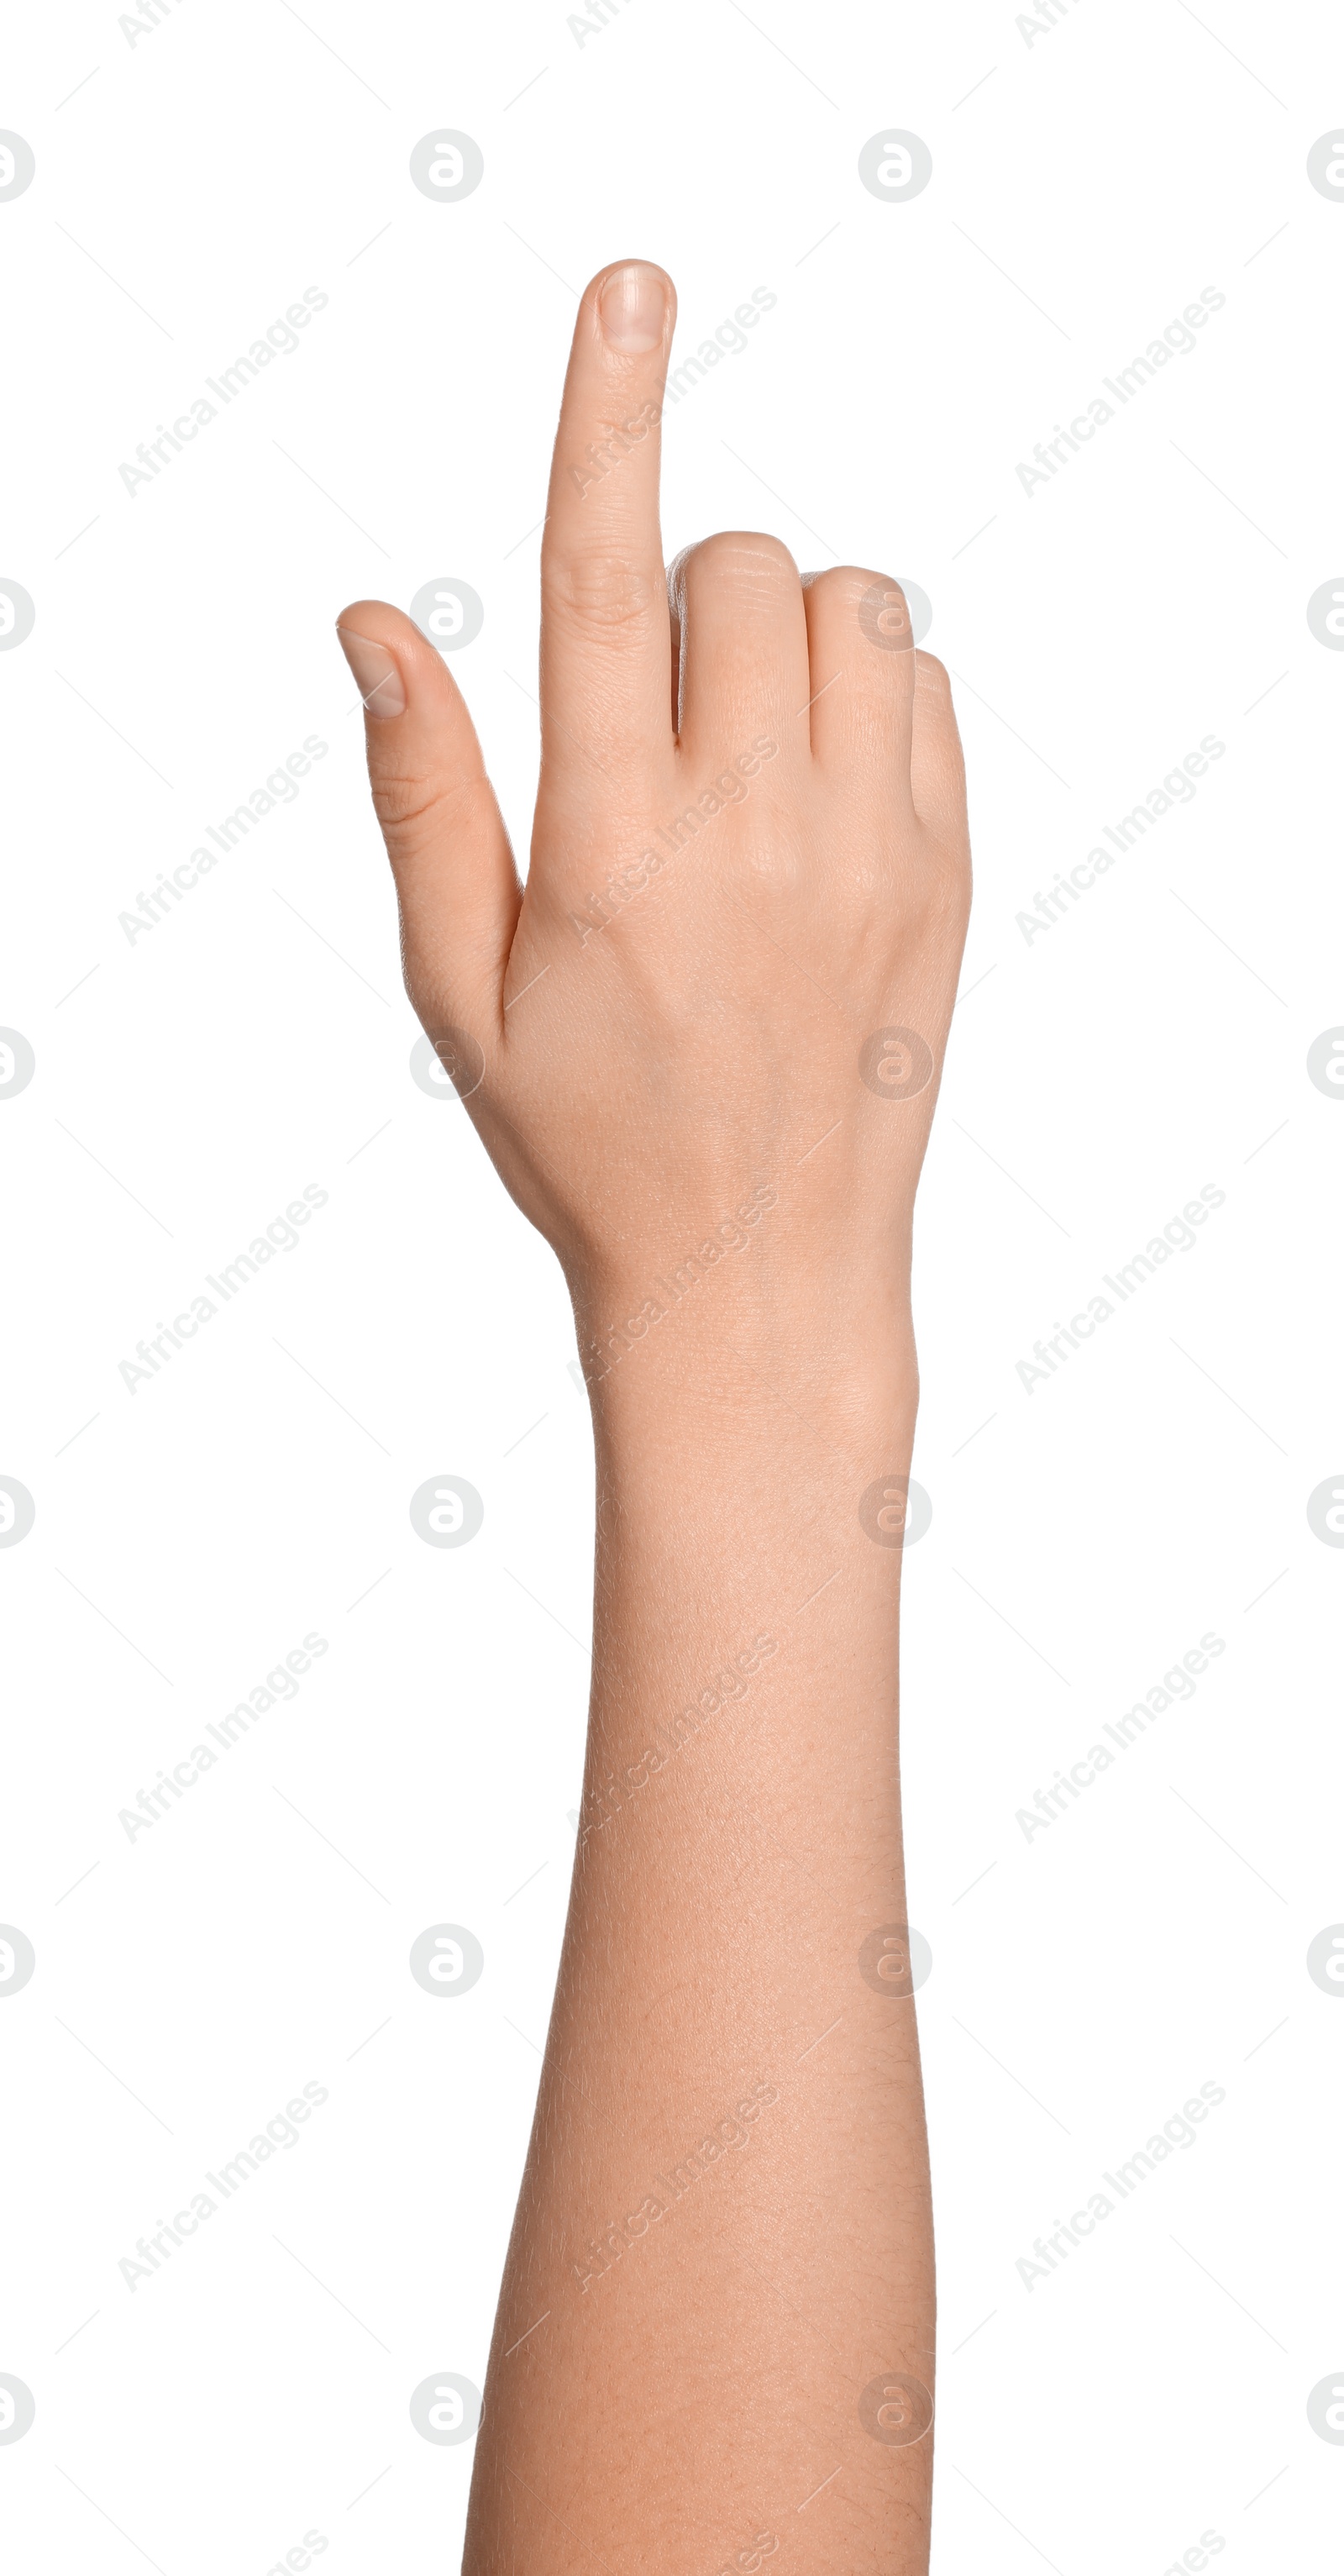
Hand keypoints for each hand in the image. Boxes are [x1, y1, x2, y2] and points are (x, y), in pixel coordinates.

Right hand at [336, 259, 969, 1397]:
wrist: (762, 1267)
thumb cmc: (589, 1138)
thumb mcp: (463, 987)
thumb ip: (424, 794)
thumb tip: (377, 622)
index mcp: (614, 848)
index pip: (608, 581)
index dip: (609, 417)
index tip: (631, 291)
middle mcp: (757, 828)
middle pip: (741, 563)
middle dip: (683, 589)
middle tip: (651, 718)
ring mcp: (872, 846)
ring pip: (851, 604)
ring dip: (781, 626)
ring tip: (738, 743)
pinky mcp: (947, 868)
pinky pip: (926, 681)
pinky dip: (865, 684)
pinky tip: (813, 781)